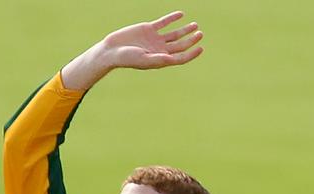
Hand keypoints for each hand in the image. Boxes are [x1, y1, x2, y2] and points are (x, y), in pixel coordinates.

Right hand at [61, 11, 203, 89]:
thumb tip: (172, 59)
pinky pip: (163, 22)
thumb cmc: (127, 58)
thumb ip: (158, 59)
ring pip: (174, 34)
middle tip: (200, 33)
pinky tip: (181, 14)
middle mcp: (159, 50)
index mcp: (160, 60)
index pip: (179, 58)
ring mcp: (154, 39)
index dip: (191, 54)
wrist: (112, 50)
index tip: (201, 48)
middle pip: (179, 45)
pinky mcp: (149, 29)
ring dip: (185, 30)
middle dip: (190, 40)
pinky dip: (172, 18)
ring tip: (195, 25)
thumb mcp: (144, 60)